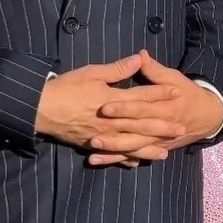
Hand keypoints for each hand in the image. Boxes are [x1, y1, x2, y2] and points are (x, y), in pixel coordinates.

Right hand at [34, 55, 171, 158]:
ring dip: (149, 148)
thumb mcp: (92, 72)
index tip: (177, 92)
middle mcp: (112, 121)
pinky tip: (137, 163)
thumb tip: (137, 59)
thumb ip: (117, 69)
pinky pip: (113, 154)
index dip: (161, 93)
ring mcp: (103, 135)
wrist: (41, 108)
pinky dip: (126, 159)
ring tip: (166, 152)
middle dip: (163, 126)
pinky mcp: (92, 144)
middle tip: (182, 128)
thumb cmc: (66, 87)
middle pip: (143, 124)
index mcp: (113, 99)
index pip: (143, 96)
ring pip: (131, 144)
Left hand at [88, 49, 222, 165]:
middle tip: (93, 135)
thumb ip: (155, 70)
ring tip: (93, 147)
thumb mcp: (174, 78)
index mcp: (164, 107)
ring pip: (133, 147)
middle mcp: (160, 126)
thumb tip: (140, 55)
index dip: (124, 107)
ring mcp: (157, 140)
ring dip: (113, 149)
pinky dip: (117, 159)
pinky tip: (98, 160)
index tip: (106, 107)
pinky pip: (134, 155)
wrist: (208, 116)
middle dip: (114, 133)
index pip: (141, 107)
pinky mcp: (154, 148)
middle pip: (135, 130)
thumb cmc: (188, 93)